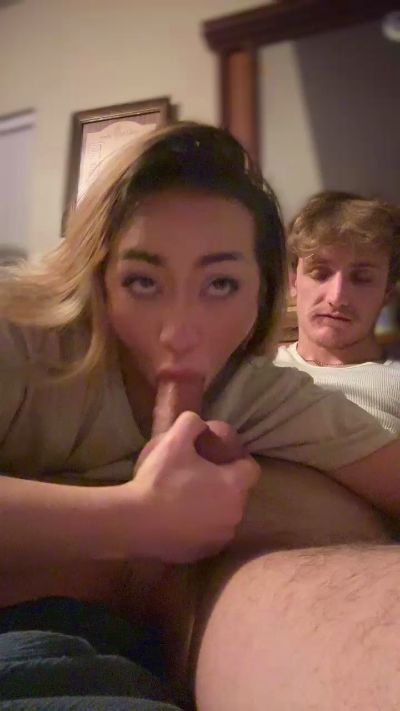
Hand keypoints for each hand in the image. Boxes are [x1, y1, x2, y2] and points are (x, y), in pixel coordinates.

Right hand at [127, 412, 259, 562]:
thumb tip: (199, 423)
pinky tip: (177, 520)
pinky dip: (198, 528)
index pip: (251, 469)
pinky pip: (207, 535)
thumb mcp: (174, 440)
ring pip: (223, 516)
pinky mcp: (203, 554)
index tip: (219, 457)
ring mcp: (219, 538)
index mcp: (234, 485)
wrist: (134, 523)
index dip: (237, 460)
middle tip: (197, 476)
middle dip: (223, 484)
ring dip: (212, 508)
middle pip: (236, 494)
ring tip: (186, 499)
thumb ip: (192, 423)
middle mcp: (234, 514)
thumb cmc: (159, 480)